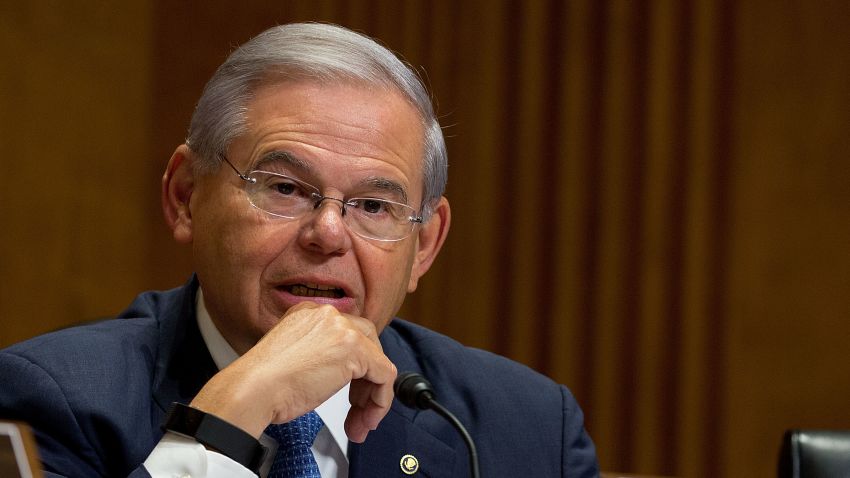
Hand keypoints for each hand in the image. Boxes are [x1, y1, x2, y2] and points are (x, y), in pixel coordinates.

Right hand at [189, 302, 396, 441]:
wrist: (253, 390)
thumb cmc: (262, 384)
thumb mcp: (293, 359)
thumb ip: (317, 355)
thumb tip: (338, 373)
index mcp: (309, 313)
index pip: (346, 335)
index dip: (353, 369)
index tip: (349, 394)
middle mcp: (328, 315)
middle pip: (367, 344)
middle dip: (366, 382)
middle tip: (356, 409)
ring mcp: (342, 329)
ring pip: (378, 361)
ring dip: (372, 397)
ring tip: (360, 423)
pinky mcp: (355, 348)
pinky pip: (384, 375)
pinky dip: (380, 401)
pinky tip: (365, 419)